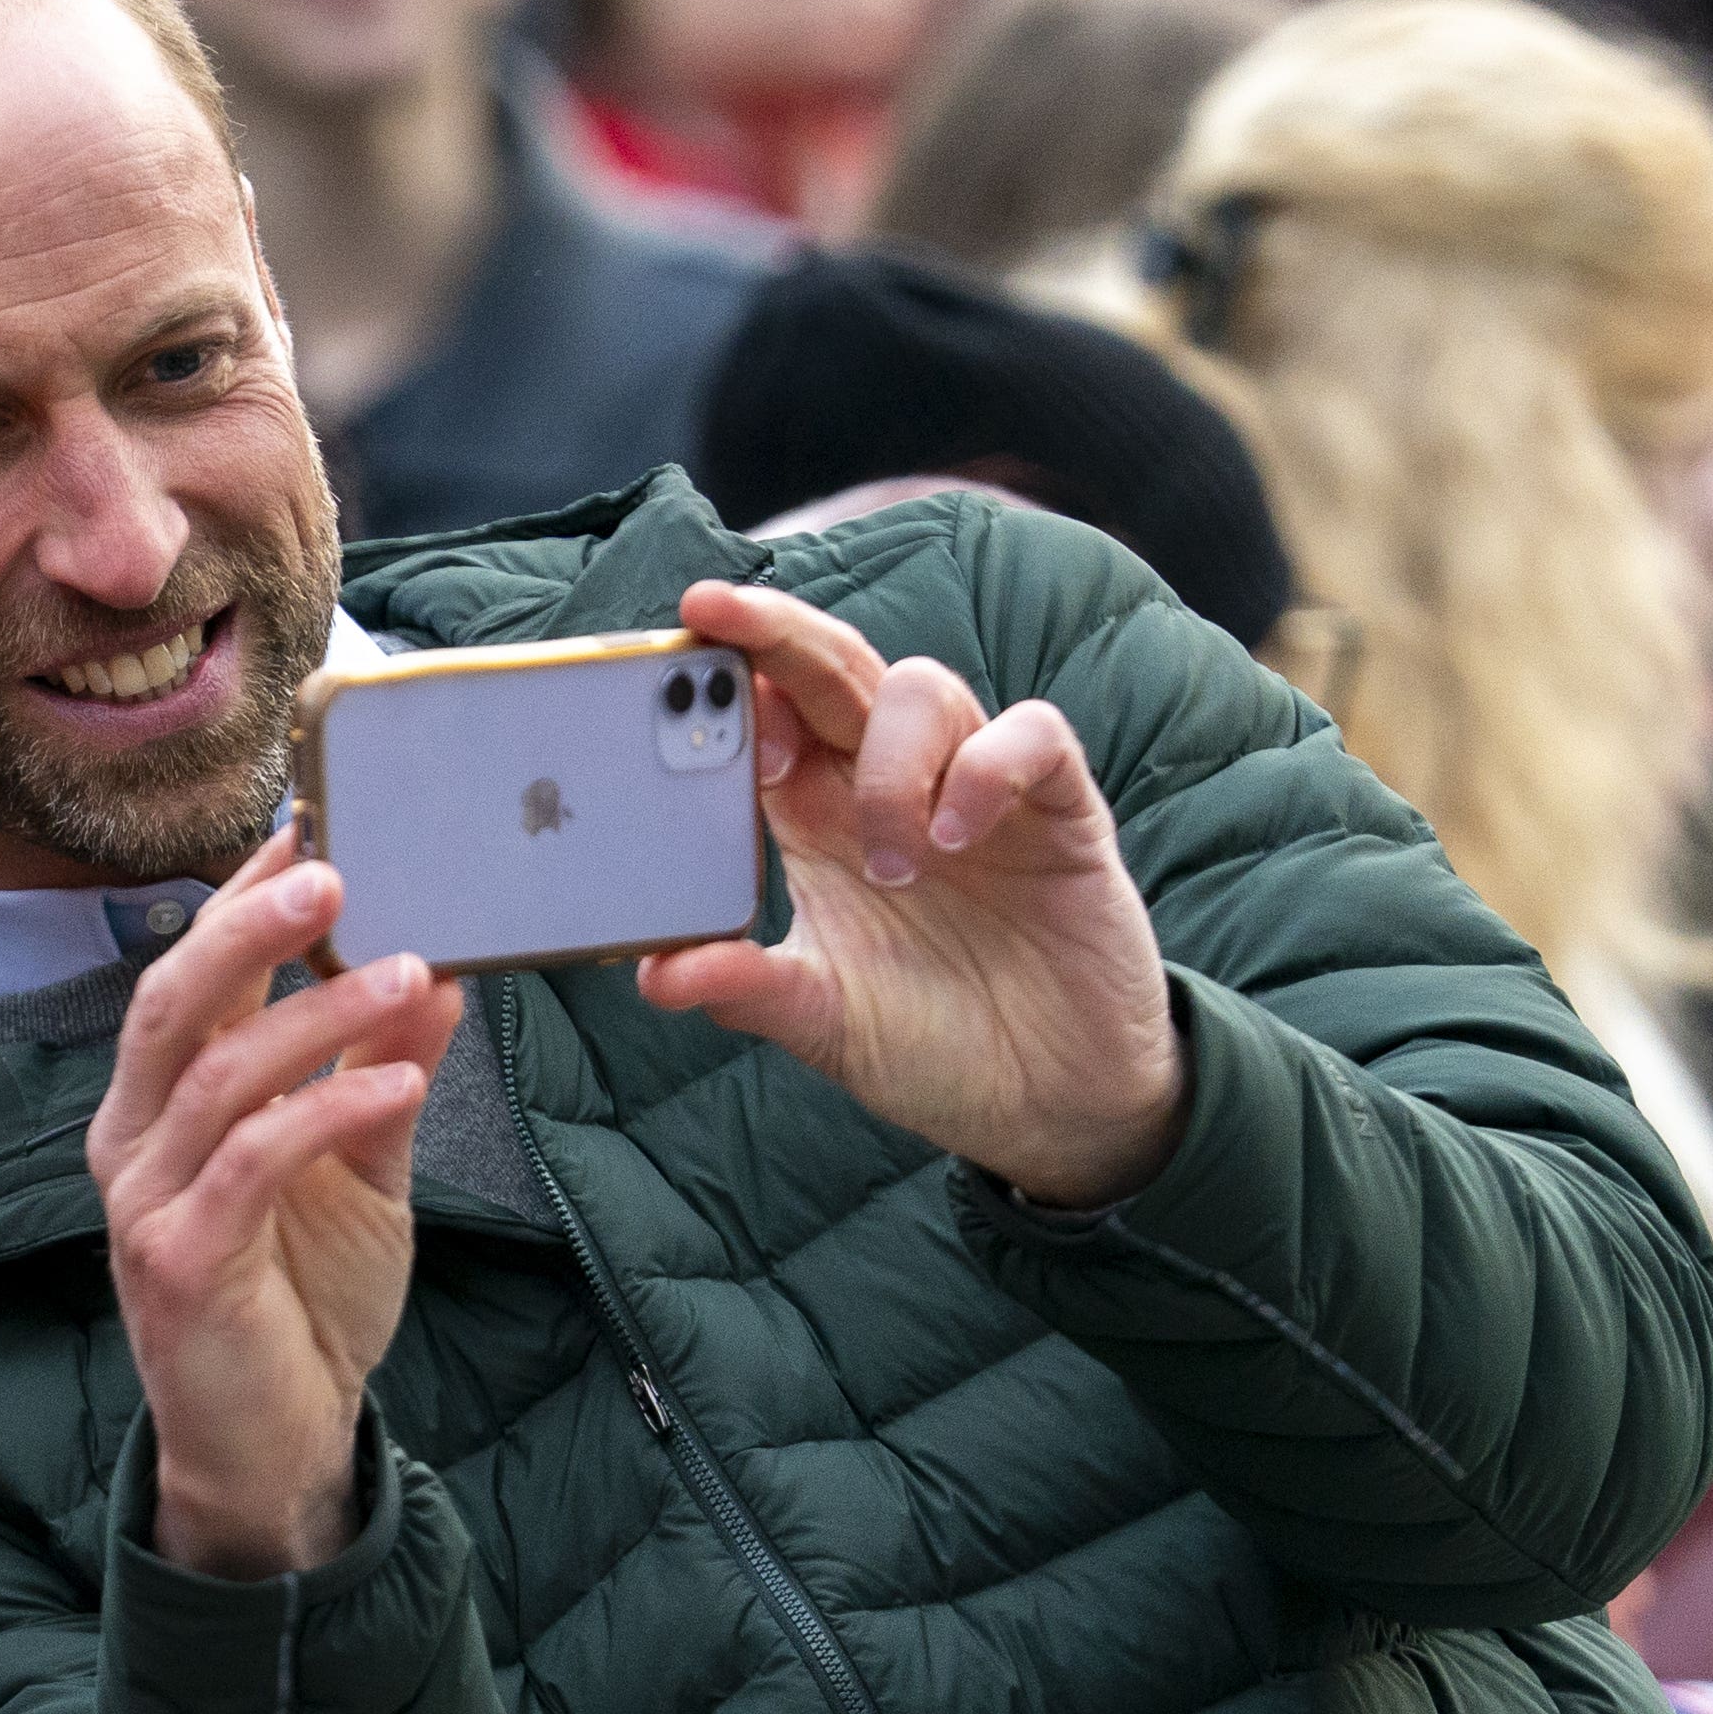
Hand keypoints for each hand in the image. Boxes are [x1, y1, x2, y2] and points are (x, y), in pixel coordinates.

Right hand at [92, 828, 456, 1576]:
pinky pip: (253, 1160)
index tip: (311, 822)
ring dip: (317, 1013)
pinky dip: (329, 1109)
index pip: (193, 977)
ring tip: (409, 968)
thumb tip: (438, 975)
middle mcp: (134, 1140)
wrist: (276, 1448)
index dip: (241, 899)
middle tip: (333, 861)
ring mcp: (145, 1202)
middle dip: (250, 925)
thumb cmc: (305, 1304)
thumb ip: (383, 1079)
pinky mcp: (179, 1261)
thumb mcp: (363, 1174)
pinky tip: (402, 1080)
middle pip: (174, 1001)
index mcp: (163, 1105)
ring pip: (218, 1074)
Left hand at [630, 580, 1184, 1212]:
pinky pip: (1030, 734)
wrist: (1053, 1104)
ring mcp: (976, 790)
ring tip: (892, 862)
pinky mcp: (1057, 810)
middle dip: (772, 631)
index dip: (721, 683)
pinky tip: (958, 836)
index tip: (669, 667)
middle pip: (830, 670)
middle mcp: (891, 786)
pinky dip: (987, 766)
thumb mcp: (825, 1024)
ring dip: (888, 761)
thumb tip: (654, 977)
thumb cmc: (933, 1049)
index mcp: (819, 823)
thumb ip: (748, 990)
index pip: (764, 719)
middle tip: (712, 609)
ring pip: (920, 689)